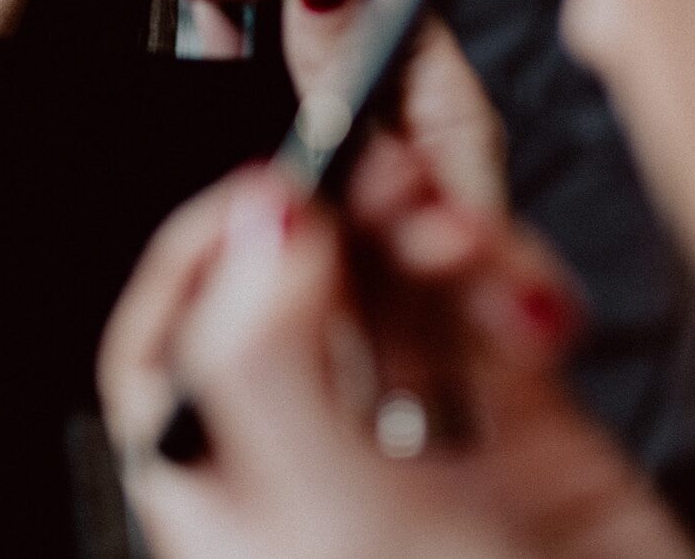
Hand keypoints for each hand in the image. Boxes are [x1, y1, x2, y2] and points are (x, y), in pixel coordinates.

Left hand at [101, 0, 694, 557]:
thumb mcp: (333, 522)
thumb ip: (266, 363)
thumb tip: (251, 228)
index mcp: (229, 485)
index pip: (165, 346)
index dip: (195, 256)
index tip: (252, 192)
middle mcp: (310, 447)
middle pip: (291, 289)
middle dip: (334, 219)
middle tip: (375, 171)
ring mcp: (412, 425)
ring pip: (393, 280)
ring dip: (426, 233)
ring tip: (455, 227)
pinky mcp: (513, 411)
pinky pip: (490, 305)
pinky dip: (508, 279)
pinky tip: (529, 300)